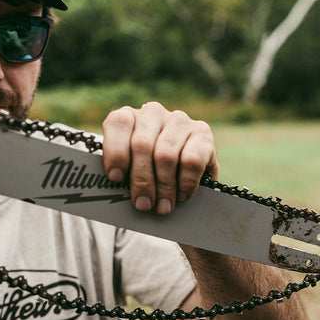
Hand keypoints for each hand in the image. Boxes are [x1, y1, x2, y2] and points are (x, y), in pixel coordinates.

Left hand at [101, 102, 217, 214]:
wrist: (182, 176)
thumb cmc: (149, 174)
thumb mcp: (130, 170)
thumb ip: (122, 174)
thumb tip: (120, 190)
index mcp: (129, 117)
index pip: (118, 123)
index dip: (116, 152)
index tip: (116, 178)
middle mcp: (153, 113)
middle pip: (142, 145)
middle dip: (141, 180)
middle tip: (142, 204)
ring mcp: (179, 120)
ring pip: (166, 154)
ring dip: (164, 186)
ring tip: (162, 206)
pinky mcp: (203, 133)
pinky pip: (192, 160)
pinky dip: (185, 182)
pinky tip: (181, 195)